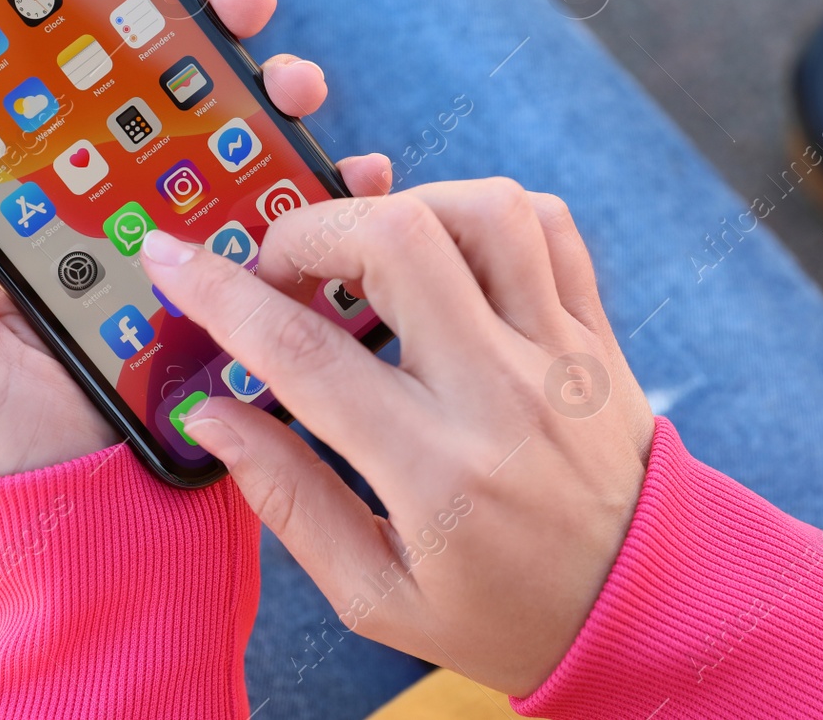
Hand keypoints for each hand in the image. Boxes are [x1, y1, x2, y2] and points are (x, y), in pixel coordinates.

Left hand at [0, 0, 391, 477]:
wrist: (98, 529)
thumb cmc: (11, 445)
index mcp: (60, 223)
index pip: (94, 114)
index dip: (126, 46)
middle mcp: (133, 231)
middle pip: (182, 123)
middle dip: (221, 58)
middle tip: (246, 21)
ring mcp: (199, 266)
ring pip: (246, 168)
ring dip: (282, 115)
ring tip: (301, 91)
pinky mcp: (253, 306)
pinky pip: (296, 245)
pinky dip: (335, 206)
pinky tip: (359, 177)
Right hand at [140, 179, 654, 695]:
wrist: (650, 612)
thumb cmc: (507, 614)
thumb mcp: (378, 595)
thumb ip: (288, 499)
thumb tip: (214, 415)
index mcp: (434, 471)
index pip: (304, 351)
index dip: (221, 295)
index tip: (173, 259)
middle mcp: (499, 393)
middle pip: (398, 241)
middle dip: (312, 230)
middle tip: (283, 270)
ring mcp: (558, 351)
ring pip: (483, 211)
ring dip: (405, 209)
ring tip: (368, 258)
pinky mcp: (595, 332)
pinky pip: (549, 227)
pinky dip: (486, 214)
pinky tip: (449, 255)